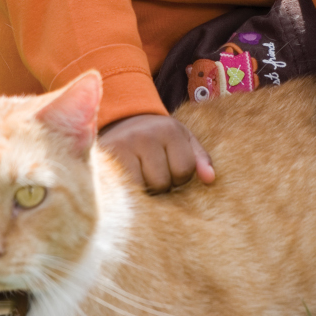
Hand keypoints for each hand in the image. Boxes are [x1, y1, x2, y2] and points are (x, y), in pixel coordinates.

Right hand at [98, 113, 214, 192]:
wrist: (120, 123)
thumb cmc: (157, 138)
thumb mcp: (182, 140)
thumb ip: (199, 158)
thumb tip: (210, 179)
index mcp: (169, 130)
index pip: (185, 169)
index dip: (179, 177)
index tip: (169, 168)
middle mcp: (145, 135)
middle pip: (163, 182)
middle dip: (161, 185)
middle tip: (151, 172)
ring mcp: (123, 147)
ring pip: (144, 188)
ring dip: (144, 189)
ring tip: (139, 175)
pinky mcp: (105, 160)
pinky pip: (125, 190)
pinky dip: (128, 192)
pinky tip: (126, 182)